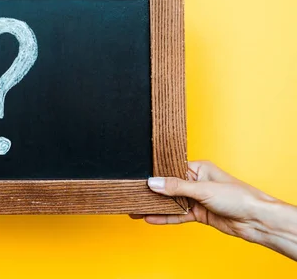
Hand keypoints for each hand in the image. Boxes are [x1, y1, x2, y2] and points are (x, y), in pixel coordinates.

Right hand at [131, 161, 296, 259]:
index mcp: (198, 168)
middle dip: (152, 192)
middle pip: (168, 187)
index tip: (138, 178)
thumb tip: (153, 182)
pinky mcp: (198, 214)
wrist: (256, 220)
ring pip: (171, 202)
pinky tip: (150, 218)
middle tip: (132, 194)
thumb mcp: (203, 189)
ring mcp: (196, 199)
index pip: (170, 170)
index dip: (155, 174)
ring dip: (156, 206)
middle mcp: (196, 182)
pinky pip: (177, 215)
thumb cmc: (238, 197)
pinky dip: (165, 217)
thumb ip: (176, 187)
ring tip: (136, 208)